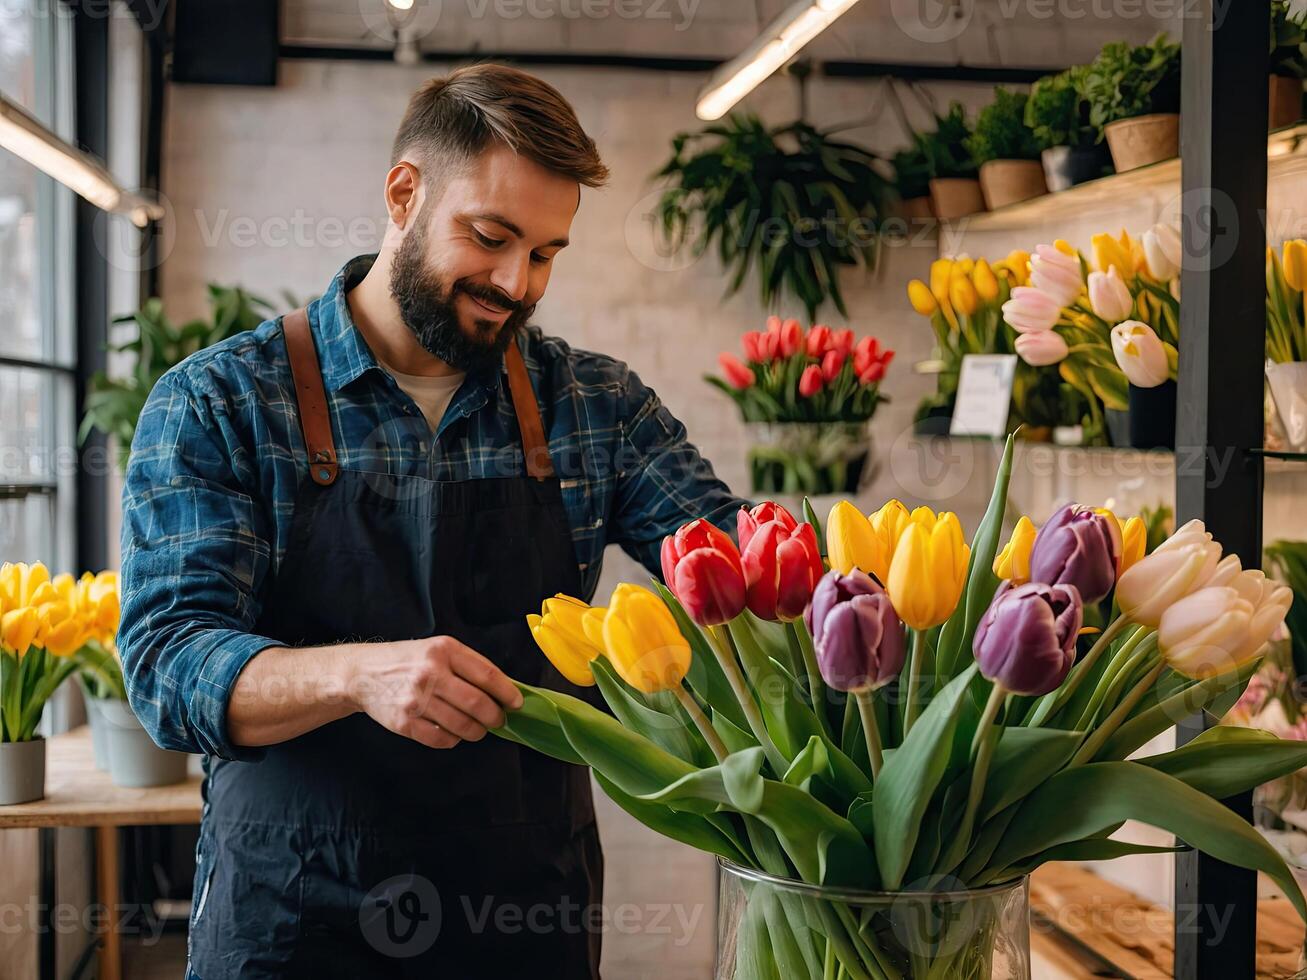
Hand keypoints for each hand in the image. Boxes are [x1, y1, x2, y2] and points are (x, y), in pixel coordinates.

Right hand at [349, 636, 523, 749]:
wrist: (363, 673)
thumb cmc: (408, 661)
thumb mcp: (438, 649)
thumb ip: (469, 666)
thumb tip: (505, 690)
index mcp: (444, 651)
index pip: (487, 675)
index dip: (507, 693)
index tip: (517, 703)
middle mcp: (430, 673)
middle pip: (478, 704)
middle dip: (495, 717)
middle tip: (499, 720)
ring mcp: (416, 699)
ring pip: (462, 725)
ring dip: (477, 731)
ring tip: (478, 729)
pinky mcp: (404, 722)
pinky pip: (441, 740)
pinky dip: (454, 740)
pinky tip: (453, 733)